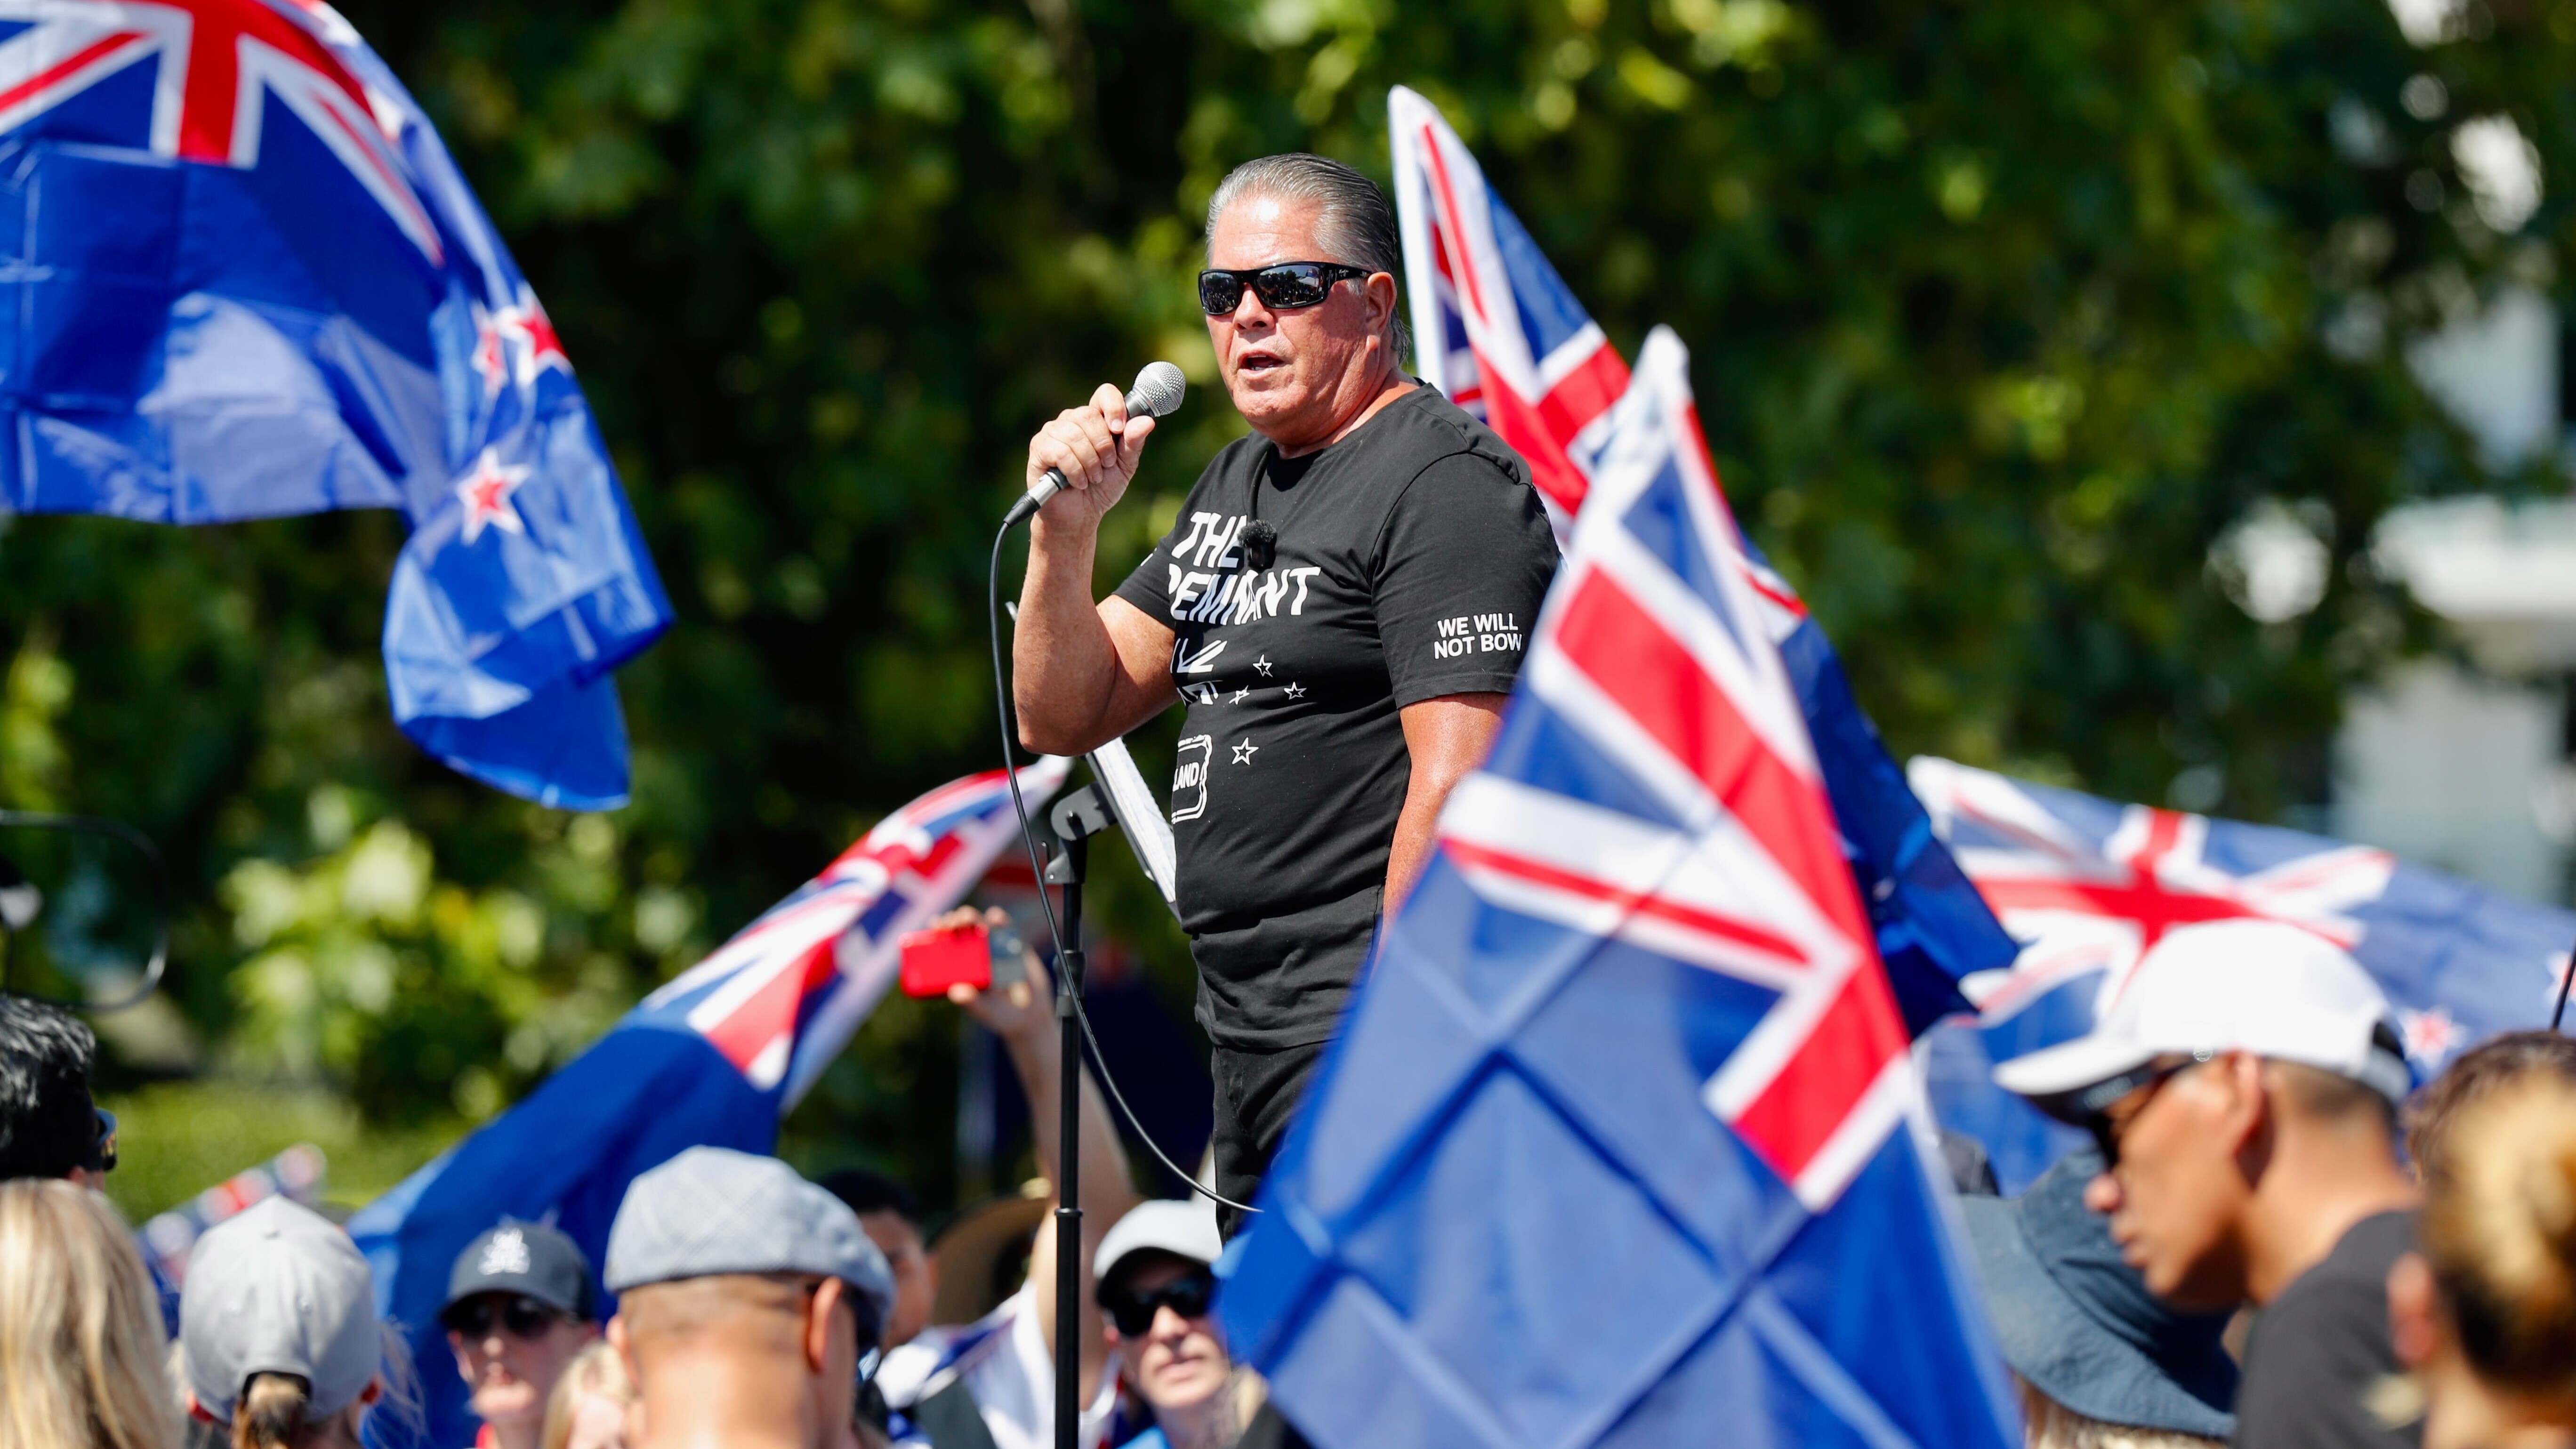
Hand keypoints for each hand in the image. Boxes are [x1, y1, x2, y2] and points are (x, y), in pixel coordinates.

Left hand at [936, 905, 1052, 1041]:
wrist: (1030, 1016)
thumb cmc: (1000, 1013)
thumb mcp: (984, 1010)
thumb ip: (971, 1002)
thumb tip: (955, 993)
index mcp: (963, 965)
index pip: (947, 943)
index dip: (939, 930)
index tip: (934, 926)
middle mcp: (977, 952)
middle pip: (962, 928)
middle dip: (954, 920)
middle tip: (949, 924)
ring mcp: (996, 947)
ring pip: (981, 923)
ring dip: (972, 916)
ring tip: (967, 919)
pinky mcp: (1014, 945)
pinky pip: (1006, 928)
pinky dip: (1000, 919)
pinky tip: (994, 917)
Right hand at [1026, 382, 1156, 532]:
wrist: (1080, 516)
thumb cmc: (1101, 488)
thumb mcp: (1125, 466)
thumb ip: (1134, 443)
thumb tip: (1147, 421)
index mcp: (1095, 419)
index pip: (1104, 393)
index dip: (1114, 407)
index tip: (1119, 429)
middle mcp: (1071, 420)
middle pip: (1089, 415)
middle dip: (1103, 445)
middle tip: (1106, 466)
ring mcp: (1052, 432)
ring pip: (1074, 435)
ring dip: (1090, 462)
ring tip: (1092, 478)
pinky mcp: (1039, 449)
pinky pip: (1060, 451)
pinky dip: (1075, 471)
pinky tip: (1077, 482)